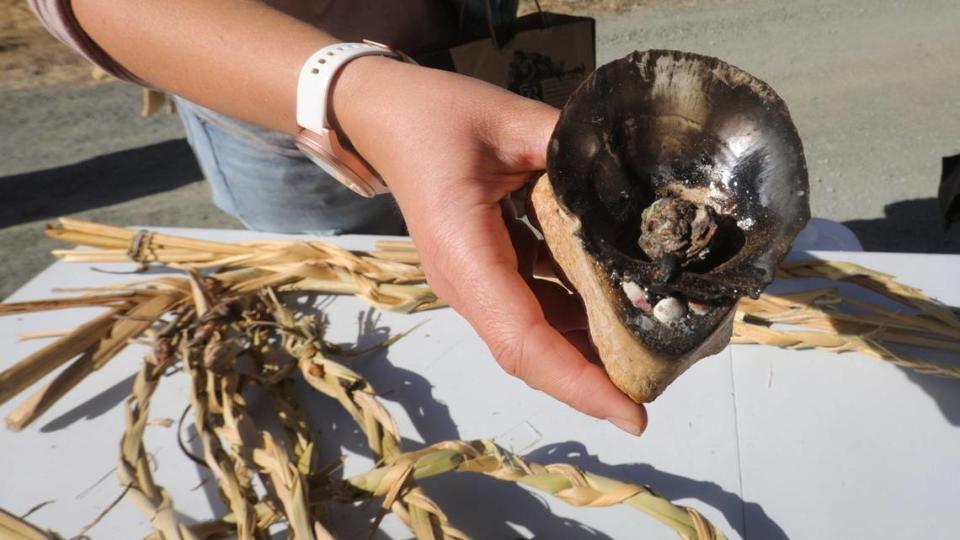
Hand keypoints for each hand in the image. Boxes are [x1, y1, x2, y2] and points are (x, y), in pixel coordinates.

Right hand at [334, 58, 647, 434]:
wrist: (382, 117)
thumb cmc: (432, 116)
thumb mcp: (506, 119)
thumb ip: (572, 148)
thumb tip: (640, 177)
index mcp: (465, 253)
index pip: (523, 339)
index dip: (578, 381)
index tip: (632, 414)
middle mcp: (466, 283)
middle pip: (530, 354)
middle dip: (593, 380)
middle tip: (664, 381)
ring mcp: (473, 282)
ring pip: (533, 337)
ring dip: (587, 353)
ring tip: (652, 352)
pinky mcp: (484, 271)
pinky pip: (533, 308)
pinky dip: (575, 318)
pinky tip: (620, 305)